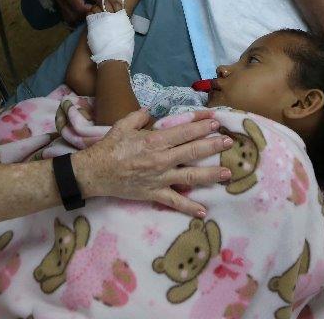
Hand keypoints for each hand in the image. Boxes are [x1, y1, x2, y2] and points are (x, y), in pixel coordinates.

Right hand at [49, 0, 103, 22]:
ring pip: (66, 15)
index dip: (91, 11)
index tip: (101, 9)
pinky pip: (64, 10)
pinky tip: (83, 8)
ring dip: (78, 16)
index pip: (80, 9)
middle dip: (84, 17)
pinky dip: (73, 13)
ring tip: (90, 11)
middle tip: (96, 12)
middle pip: (72, 16)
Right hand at [74, 110, 231, 216]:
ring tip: (227, 173)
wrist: (94, 173)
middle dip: (213, 146)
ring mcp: (159, 178)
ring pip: (190, 176)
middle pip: (193, 151)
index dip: (201, 126)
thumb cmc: (109, 148)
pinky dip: (188, 208)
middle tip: (230, 142)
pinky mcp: (154, 194)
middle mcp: (161, 159)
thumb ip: (139, 116)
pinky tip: (203, 211)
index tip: (216, 122)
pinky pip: (174, 202)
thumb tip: (151, 111)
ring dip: (210, 175)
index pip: (184, 132)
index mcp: (154, 141)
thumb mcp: (123, 126)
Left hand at [85, 7, 133, 64]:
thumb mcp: (128, 31)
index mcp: (121, 16)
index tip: (111, 5)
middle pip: (105, 3)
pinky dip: (90, 15)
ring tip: (96, 13)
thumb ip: (124, 22)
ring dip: (96, 9)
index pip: (116, 4)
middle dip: (103, 4)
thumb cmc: (123, 46)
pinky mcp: (92, 25)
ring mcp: (100, 19)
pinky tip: (91, 19)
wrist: (113, 55)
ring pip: (95, 7)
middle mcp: (110, 15)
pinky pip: (89, 14)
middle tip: (102, 7)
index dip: (112, 3)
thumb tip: (120, 19)